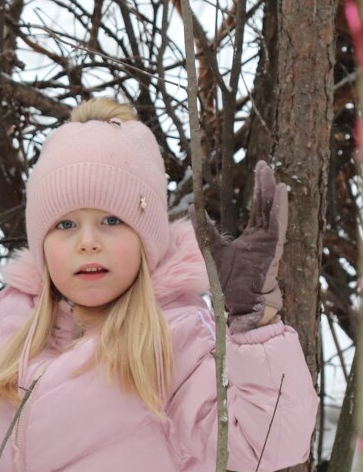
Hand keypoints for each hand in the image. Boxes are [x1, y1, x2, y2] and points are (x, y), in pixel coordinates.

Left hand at [199, 160, 287, 332]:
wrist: (239, 307)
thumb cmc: (229, 285)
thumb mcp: (211, 251)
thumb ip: (204, 230)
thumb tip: (192, 207)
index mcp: (253, 239)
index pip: (257, 210)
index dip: (257, 191)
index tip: (257, 170)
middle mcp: (263, 239)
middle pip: (265, 206)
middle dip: (264, 185)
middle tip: (262, 164)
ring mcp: (268, 244)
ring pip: (271, 212)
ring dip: (270, 192)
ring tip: (268, 172)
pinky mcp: (271, 250)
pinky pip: (276, 226)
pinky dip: (278, 209)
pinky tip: (280, 192)